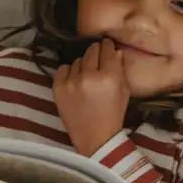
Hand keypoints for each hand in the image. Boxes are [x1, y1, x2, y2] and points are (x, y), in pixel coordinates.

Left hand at [53, 39, 130, 156]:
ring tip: (86, 75)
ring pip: (77, 61)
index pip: (107, 50)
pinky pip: (63, 69)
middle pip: (91, 51)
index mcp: (109, 77)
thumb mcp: (124, 92)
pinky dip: (68, 72)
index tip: (107, 44)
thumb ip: (120, 70)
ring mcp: (71, 82)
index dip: (108, 46)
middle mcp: (89, 76)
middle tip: (97, 57)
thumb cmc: (113, 115)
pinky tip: (74, 81)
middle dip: (96, 52)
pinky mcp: (57, 88)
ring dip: (82, 65)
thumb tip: (116, 51)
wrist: (95, 138)